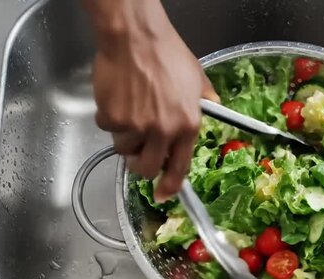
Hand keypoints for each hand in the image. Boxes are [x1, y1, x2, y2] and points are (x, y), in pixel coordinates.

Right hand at [83, 0, 218, 200]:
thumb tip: (215, 108)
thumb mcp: (197, 78)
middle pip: (147, 168)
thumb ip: (205, 99)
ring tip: (130, 110)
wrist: (135, 38)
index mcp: (187, 125)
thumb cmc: (166, 54)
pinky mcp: (113, 118)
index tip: (163, 195)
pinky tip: (117, 98)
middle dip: (141, 164)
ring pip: (125, 150)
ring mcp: (136, 127)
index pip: (179, 168)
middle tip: (139, 151)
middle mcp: (163, 131)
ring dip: (125, 137)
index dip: (169, 187)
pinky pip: (108, 129)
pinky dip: (110, 118)